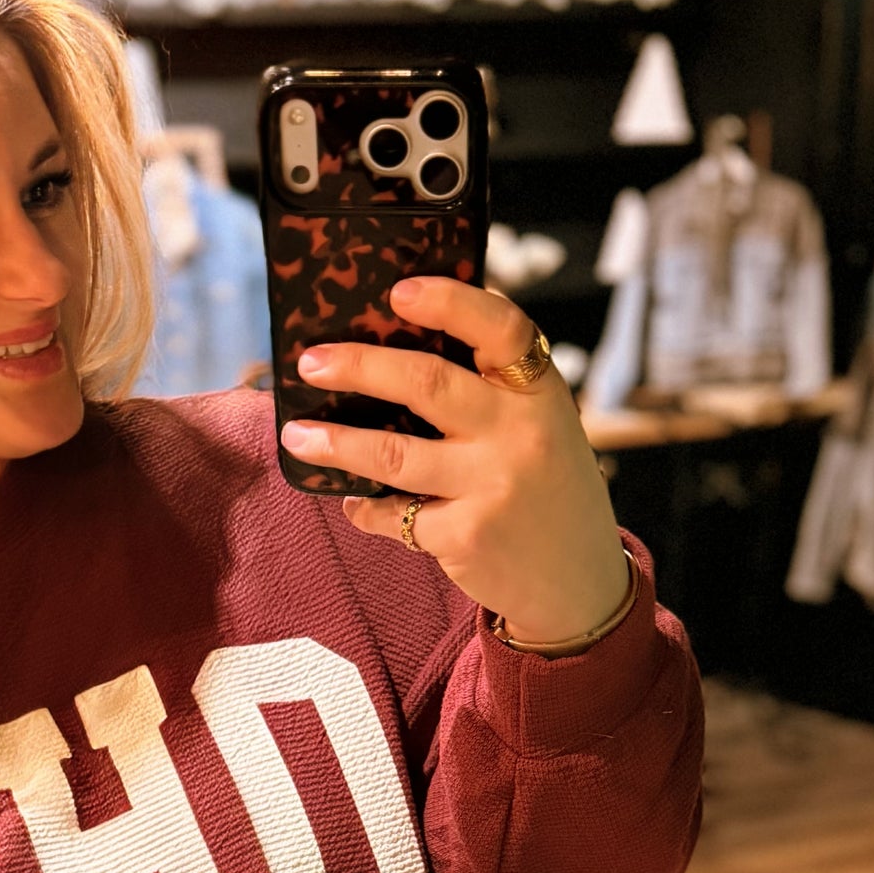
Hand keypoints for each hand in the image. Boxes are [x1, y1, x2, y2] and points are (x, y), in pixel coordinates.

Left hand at [279, 276, 631, 646]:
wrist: (578, 581)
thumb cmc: (545, 490)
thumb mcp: (541, 428)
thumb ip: (490, 395)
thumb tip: (388, 362)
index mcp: (540, 392)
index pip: (501, 329)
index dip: (449, 302)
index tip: (398, 291)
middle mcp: (521, 433)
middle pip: (426, 383)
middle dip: (359, 367)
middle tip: (310, 363)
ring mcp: (493, 485)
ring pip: (393, 454)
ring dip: (335, 443)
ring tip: (295, 436)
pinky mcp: (467, 535)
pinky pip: (396, 515)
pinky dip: (366, 510)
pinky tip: (355, 504)